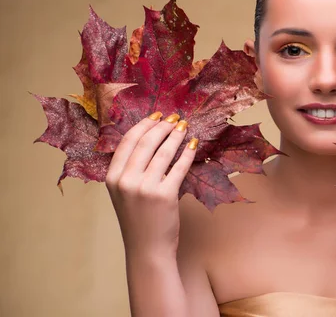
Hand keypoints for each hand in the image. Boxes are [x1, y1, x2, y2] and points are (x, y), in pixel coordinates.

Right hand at [104, 112, 197, 256]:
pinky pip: (179, 167)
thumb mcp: (123, 193)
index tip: (156, 115)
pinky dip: (187, 153)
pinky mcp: (164, 195)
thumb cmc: (138, 220)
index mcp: (112, 177)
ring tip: (184, 127)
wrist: (147, 249)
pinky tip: (193, 145)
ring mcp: (144, 188)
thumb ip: (129, 169)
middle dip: (162, 126)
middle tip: (175, 118)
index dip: (143, 125)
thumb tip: (149, 137)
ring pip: (163, 151)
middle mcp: (125, 181)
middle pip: (146, 142)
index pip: (127, 141)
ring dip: (176, 135)